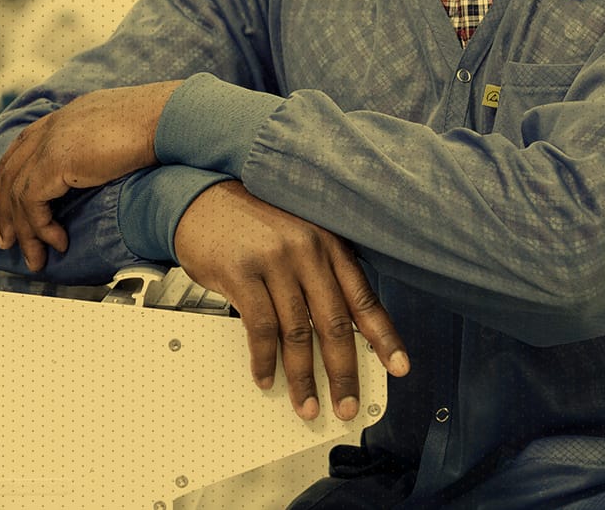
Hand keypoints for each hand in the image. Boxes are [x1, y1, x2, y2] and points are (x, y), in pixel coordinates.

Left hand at [0, 81, 181, 271]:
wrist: (166, 117)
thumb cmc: (160, 121)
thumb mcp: (124, 128)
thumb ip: (104, 142)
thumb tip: (108, 159)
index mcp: (70, 115)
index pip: (27, 140)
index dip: (10, 166)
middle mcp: (55, 125)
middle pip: (13, 169)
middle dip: (6, 209)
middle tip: (7, 239)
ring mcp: (51, 141)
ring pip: (18, 192)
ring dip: (24, 231)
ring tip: (34, 257)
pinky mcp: (54, 161)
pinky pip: (33, 203)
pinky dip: (41, 228)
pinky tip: (58, 241)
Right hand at [174, 181, 409, 421]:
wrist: (205, 200)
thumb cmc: (255, 226)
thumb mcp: (299, 240)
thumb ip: (321, 278)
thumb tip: (343, 337)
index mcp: (329, 243)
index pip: (364, 297)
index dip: (384, 337)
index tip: (399, 367)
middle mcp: (307, 249)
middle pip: (334, 322)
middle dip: (343, 371)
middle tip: (346, 404)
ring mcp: (274, 259)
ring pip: (297, 331)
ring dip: (302, 376)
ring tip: (306, 405)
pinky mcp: (241, 271)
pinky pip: (259, 327)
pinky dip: (264, 360)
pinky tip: (266, 377)